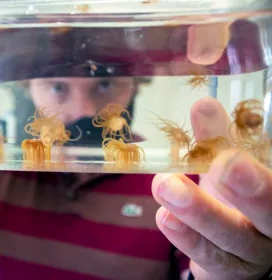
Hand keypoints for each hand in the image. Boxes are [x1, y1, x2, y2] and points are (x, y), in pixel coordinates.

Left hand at [152, 96, 271, 279]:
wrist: (232, 243)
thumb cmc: (235, 197)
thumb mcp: (231, 166)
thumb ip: (219, 140)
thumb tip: (203, 104)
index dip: (260, 176)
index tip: (232, 151)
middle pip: (270, 214)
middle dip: (249, 190)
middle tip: (224, 165)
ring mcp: (251, 254)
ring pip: (231, 237)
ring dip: (198, 210)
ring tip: (166, 185)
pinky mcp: (225, 271)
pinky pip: (207, 256)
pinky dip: (184, 236)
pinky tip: (164, 216)